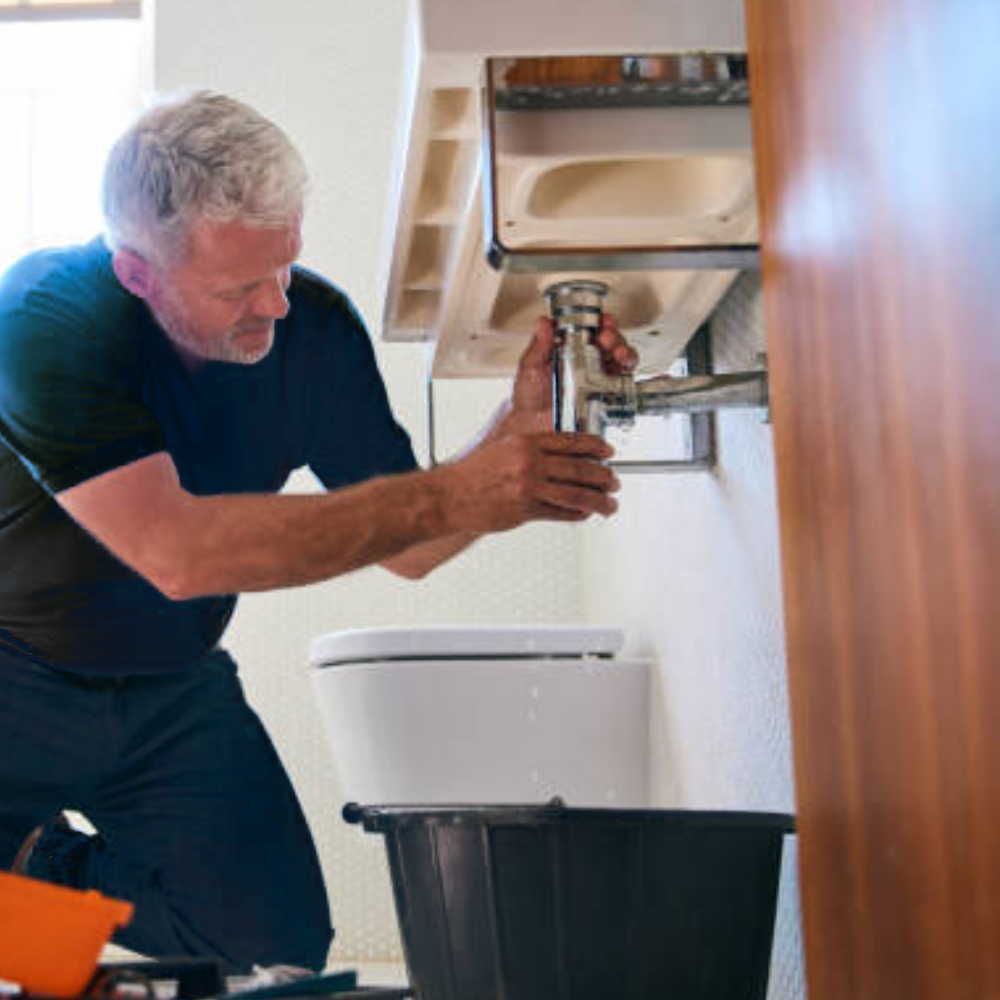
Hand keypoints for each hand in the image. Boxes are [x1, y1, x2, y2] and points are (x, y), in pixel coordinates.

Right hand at [436, 430, 619, 533]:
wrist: (447, 496)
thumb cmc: (473, 474)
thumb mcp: (504, 448)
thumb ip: (531, 450)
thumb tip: (562, 456)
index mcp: (525, 442)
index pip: (570, 441)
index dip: (595, 446)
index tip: (608, 452)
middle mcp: (529, 462)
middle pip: (579, 468)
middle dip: (603, 476)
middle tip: (615, 482)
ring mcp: (528, 487)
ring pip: (575, 494)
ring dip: (598, 501)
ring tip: (610, 505)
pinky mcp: (524, 510)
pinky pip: (560, 513)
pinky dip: (577, 515)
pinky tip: (586, 515)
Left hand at [506, 314, 638, 432]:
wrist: (534, 432)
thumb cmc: (528, 402)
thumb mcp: (530, 369)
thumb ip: (538, 347)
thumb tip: (544, 323)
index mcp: (568, 351)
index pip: (587, 329)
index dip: (596, 322)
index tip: (599, 320)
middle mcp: (585, 363)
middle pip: (608, 340)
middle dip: (612, 334)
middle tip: (606, 336)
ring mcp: (597, 379)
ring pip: (620, 356)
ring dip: (623, 349)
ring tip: (617, 351)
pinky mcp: (606, 396)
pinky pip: (623, 380)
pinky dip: (627, 370)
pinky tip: (621, 367)